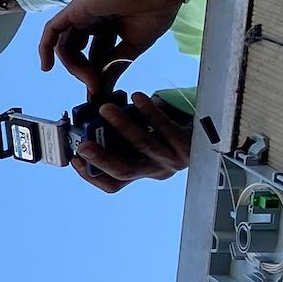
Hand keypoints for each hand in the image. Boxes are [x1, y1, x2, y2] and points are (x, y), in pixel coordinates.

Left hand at [38, 0, 184, 94]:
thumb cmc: (154, 12)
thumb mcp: (132, 47)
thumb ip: (114, 67)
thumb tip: (102, 89)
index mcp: (107, 28)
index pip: (93, 56)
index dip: (95, 76)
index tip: (99, 93)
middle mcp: (91, 21)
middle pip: (76, 52)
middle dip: (84, 72)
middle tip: (96, 86)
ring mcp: (81, 14)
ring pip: (65, 45)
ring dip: (74, 67)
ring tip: (89, 79)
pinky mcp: (74, 9)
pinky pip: (52, 30)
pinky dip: (45, 47)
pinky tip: (46, 66)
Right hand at [70, 91, 193, 193]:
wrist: (207, 124)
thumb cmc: (167, 128)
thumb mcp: (142, 135)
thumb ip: (120, 133)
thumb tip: (93, 116)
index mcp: (142, 172)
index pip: (113, 184)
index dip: (92, 175)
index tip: (75, 158)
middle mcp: (157, 171)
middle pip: (125, 170)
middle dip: (101, 158)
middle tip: (83, 144)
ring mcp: (174, 159)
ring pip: (143, 145)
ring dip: (121, 126)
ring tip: (105, 108)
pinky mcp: (189, 143)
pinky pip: (165, 126)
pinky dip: (149, 112)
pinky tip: (137, 97)